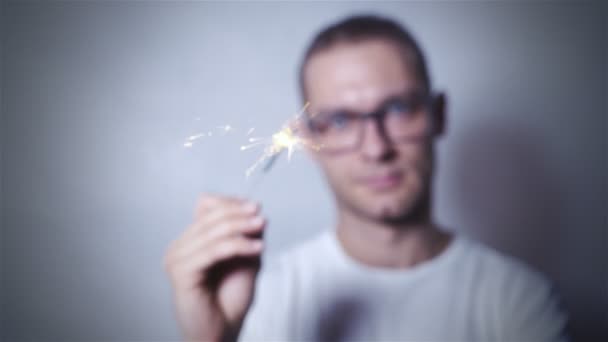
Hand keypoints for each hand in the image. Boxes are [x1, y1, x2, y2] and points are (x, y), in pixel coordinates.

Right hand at [164, 194, 265, 341]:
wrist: (223, 331)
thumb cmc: (231, 299)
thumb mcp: (245, 257)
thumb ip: (247, 233)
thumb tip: (254, 208)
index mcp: (190, 241)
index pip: (205, 206)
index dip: (230, 203)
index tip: (255, 206)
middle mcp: (179, 247)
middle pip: (208, 216)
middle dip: (238, 213)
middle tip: (260, 214)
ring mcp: (176, 259)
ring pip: (212, 232)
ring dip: (241, 227)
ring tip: (262, 227)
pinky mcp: (181, 273)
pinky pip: (212, 251)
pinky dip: (238, 246)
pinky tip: (257, 248)